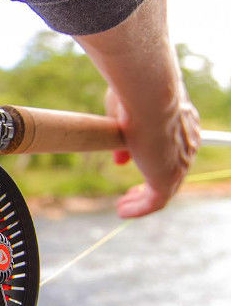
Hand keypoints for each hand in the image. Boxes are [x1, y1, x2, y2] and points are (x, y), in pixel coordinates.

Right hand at [105, 82, 200, 217]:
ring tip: (123, 206)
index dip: (150, 157)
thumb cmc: (134, 93)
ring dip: (142, 200)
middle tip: (131, 194)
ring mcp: (180, 162)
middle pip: (169, 171)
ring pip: (164, 190)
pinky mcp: (168, 177)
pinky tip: (122, 211)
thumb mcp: (123, 115)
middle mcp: (186, 144)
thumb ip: (122, 139)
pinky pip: (155, 202)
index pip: (170, 146)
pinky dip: (139, 209)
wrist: (147, 93)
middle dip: (149, 184)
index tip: (129, 163)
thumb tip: (120, 162)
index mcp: (181, 123)